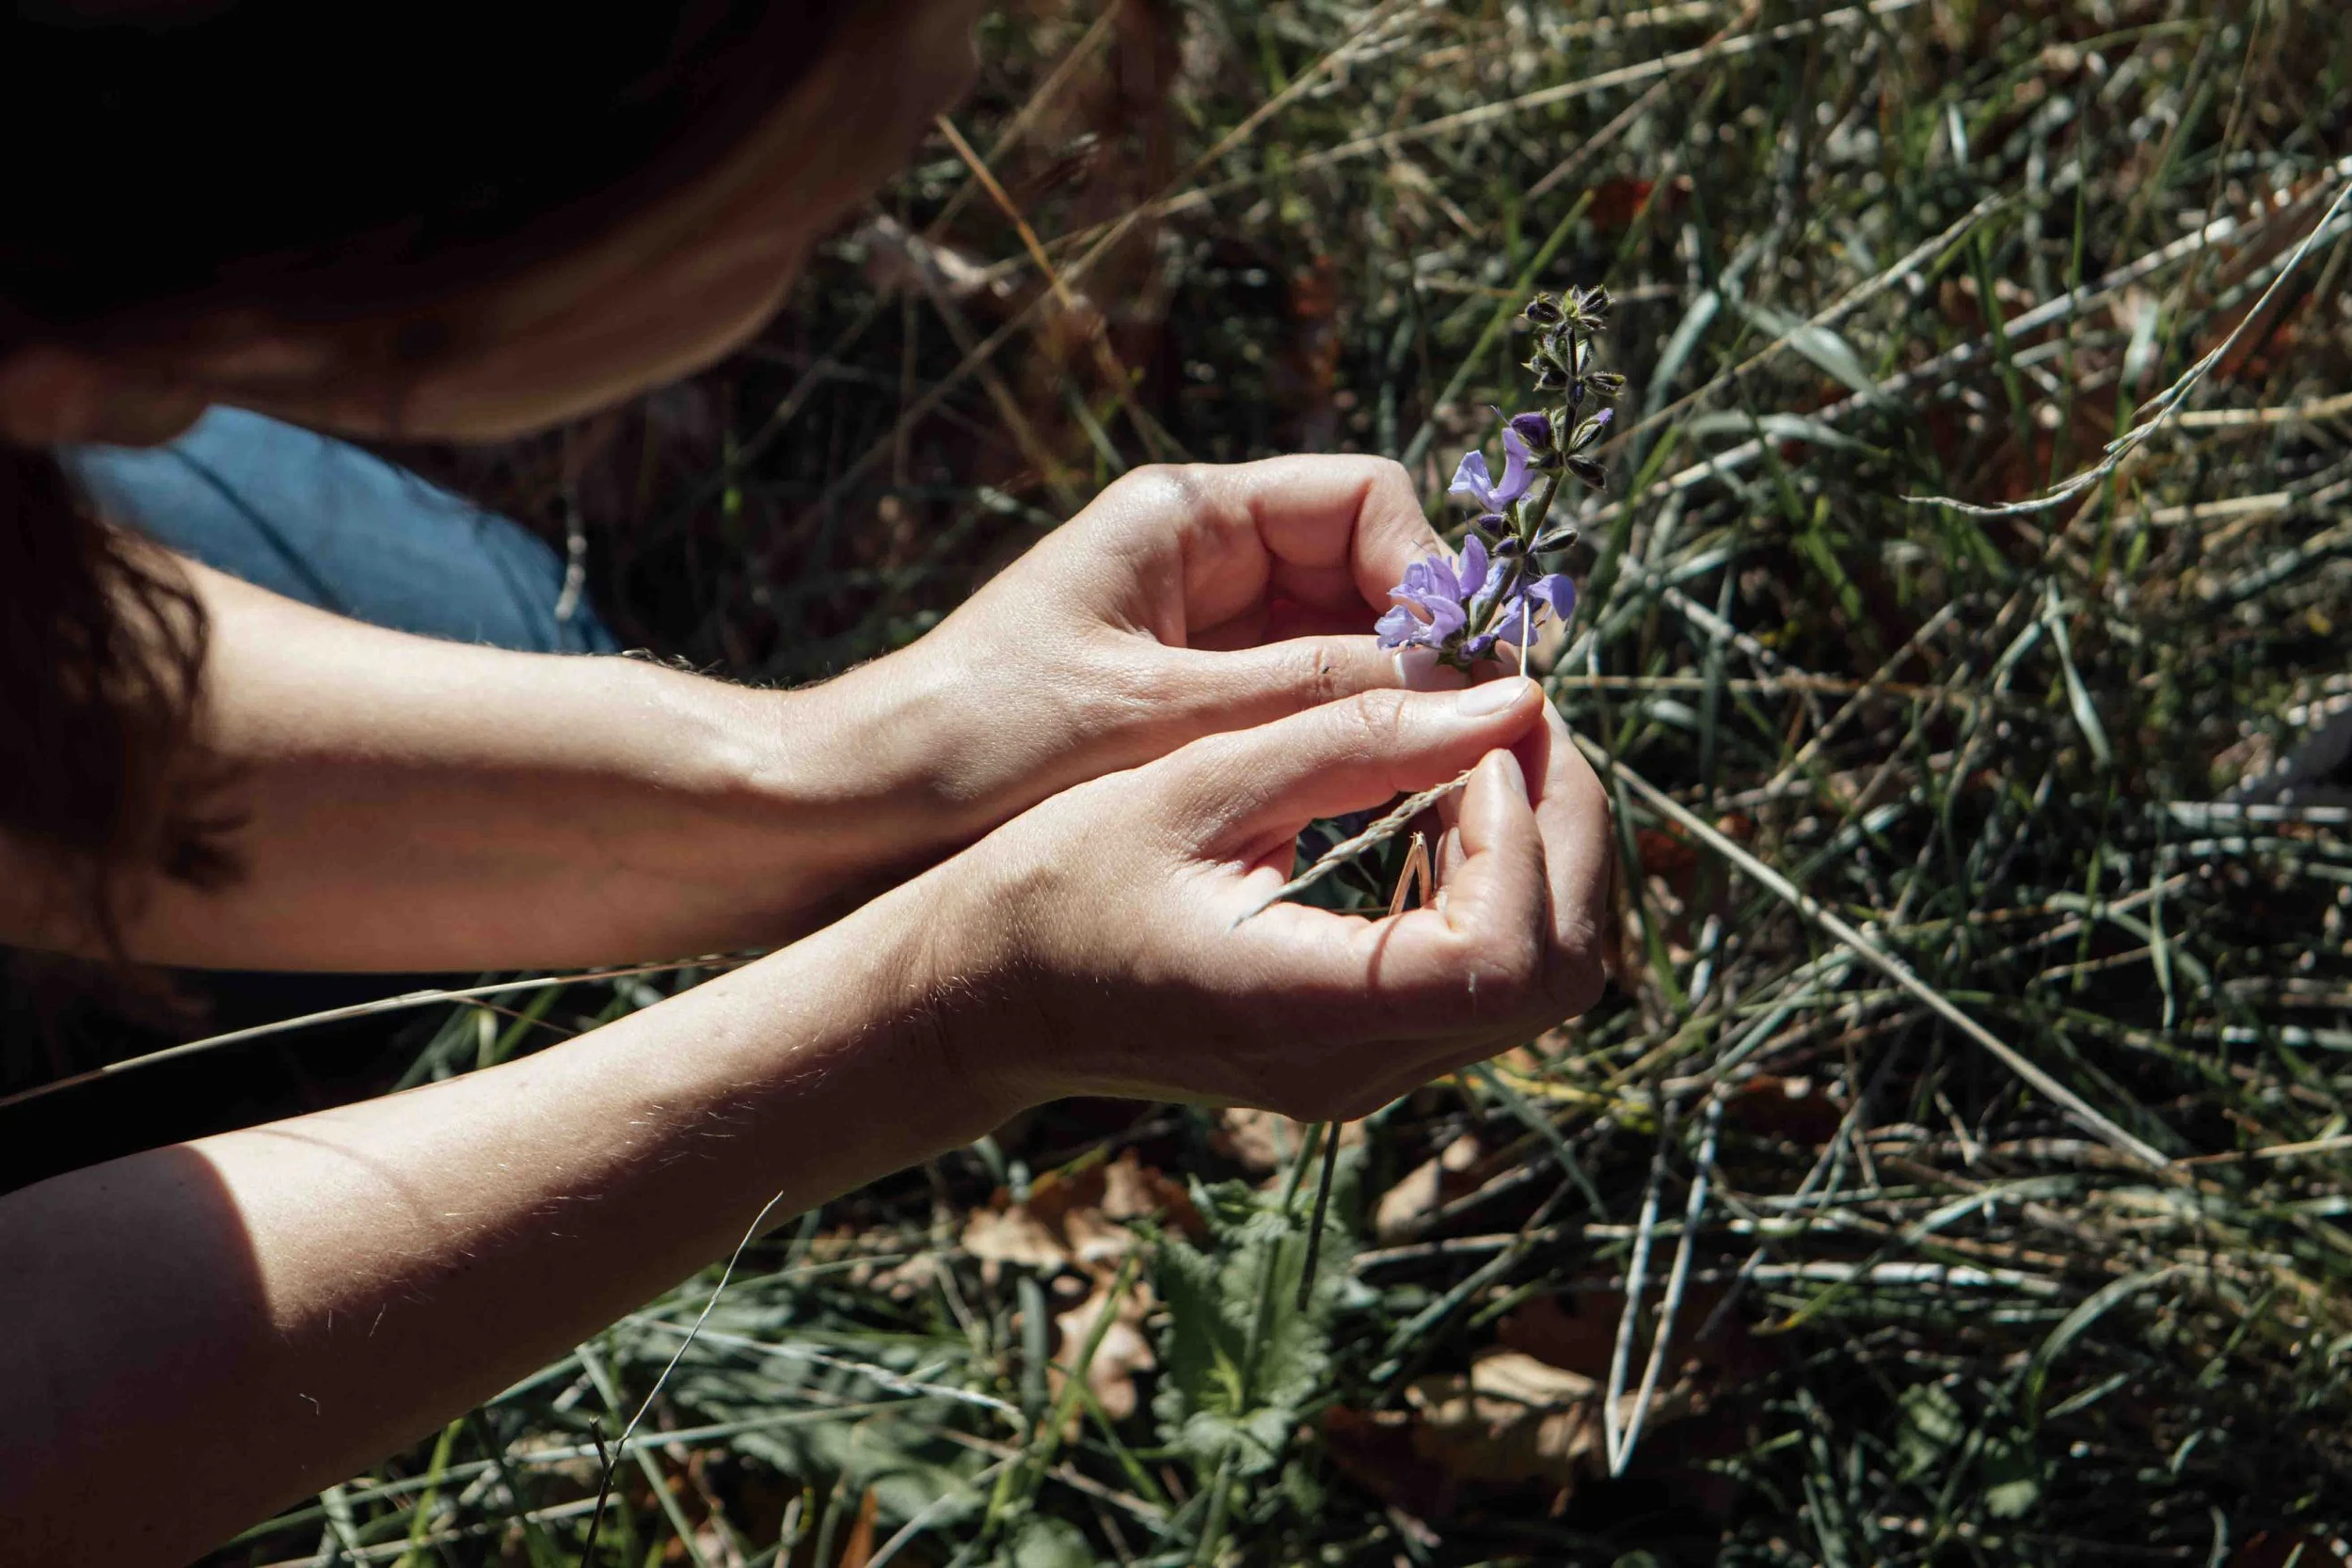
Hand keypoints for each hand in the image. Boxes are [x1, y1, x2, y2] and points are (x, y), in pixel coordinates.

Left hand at [815, 456, 1459, 859]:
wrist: (860, 816)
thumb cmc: (981, 746)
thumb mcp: (1159, 718)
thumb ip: (1314, 693)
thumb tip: (1469, 681)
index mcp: (1185, 517)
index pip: (1362, 502)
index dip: (1427, 572)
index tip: (1460, 665)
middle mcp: (1202, 560)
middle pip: (1367, 574)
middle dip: (1421, 644)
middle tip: (1470, 736)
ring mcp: (1200, 632)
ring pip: (1344, 647)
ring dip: (1388, 701)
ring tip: (1430, 776)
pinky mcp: (1190, 703)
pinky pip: (1302, 706)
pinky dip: (1341, 743)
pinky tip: (1365, 799)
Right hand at [901, 678, 1611, 1121]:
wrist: (978, 996)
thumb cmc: (1055, 884)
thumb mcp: (1197, 784)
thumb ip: (1356, 741)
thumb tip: (1508, 699)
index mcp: (1307, 1009)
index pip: (1508, 960)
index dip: (1530, 835)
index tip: (1481, 735)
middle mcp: (1356, 1068)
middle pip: (1559, 974)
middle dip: (1570, 828)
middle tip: (1515, 717)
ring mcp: (1364, 1075)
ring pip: (1540, 979)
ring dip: (1543, 852)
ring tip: (1483, 748)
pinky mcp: (1359, 1053)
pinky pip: (1484, 979)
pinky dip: (1501, 884)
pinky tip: (1445, 806)